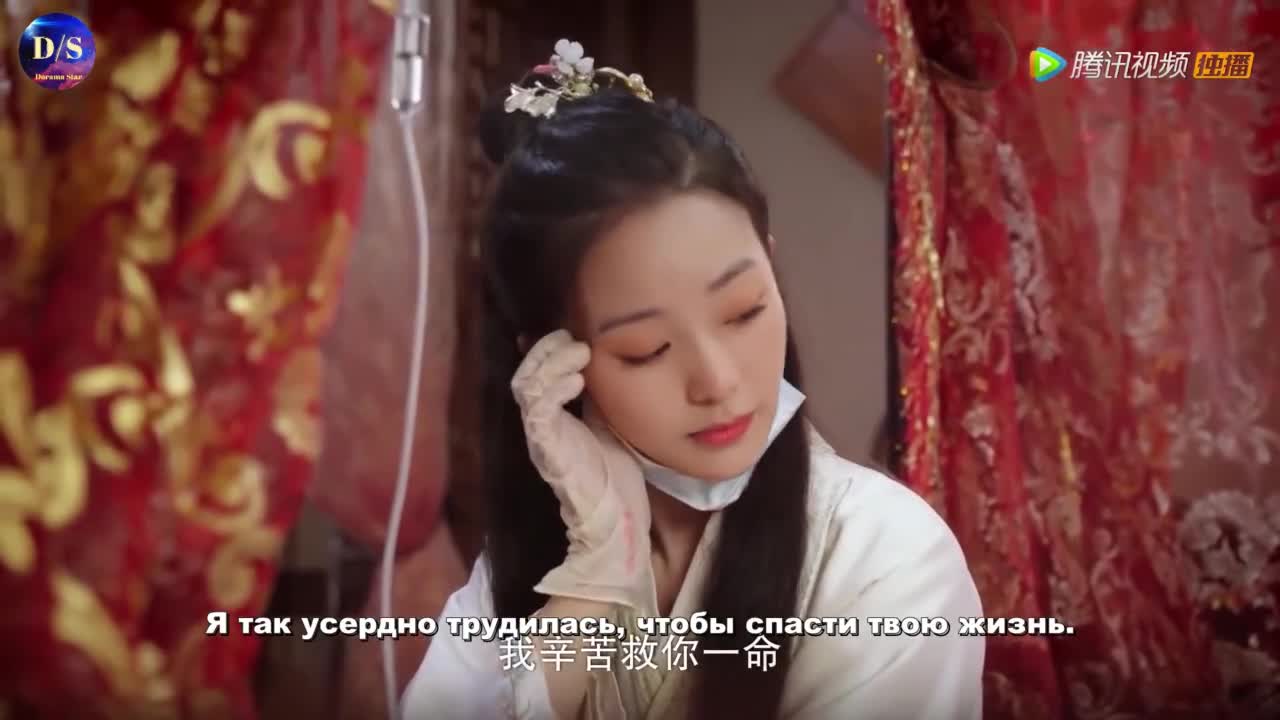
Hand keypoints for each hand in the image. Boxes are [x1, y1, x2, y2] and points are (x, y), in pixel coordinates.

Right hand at [511, 329, 651, 608]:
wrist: (616, 522)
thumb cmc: (615, 478)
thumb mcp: (609, 427)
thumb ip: (602, 401)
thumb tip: (609, 368)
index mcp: (555, 419)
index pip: (539, 374)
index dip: (546, 349)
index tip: (567, 329)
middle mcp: (542, 425)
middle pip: (526, 374)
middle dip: (546, 349)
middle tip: (571, 335)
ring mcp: (542, 437)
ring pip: (527, 386)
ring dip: (550, 362)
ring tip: (577, 350)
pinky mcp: (549, 449)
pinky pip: (539, 411)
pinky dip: (554, 388)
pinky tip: (576, 378)